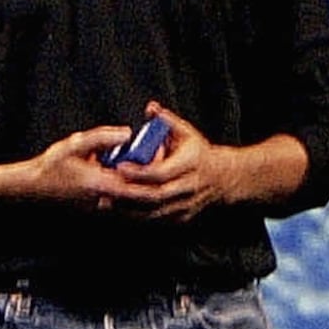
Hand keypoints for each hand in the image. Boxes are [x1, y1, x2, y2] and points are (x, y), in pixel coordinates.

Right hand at [8, 123, 143, 207]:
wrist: (32, 187)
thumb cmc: (51, 166)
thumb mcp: (77, 143)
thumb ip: (103, 137)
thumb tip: (127, 133)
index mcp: (102, 185)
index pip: (139, 188)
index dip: (153, 174)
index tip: (160, 157)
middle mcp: (104, 201)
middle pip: (138, 193)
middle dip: (150, 176)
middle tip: (156, 155)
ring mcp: (101, 207)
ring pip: (130, 197)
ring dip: (139, 181)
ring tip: (144, 159)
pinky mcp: (97, 207)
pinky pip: (119, 198)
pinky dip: (126, 185)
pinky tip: (121, 168)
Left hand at [96, 103, 298, 223]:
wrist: (222, 179)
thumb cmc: (199, 153)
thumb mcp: (186, 132)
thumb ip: (167, 121)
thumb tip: (150, 108)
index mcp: (190, 164)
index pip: (161, 172)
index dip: (139, 173)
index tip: (119, 167)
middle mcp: (188, 187)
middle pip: (155, 196)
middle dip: (128, 194)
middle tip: (106, 188)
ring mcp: (185, 205)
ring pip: (153, 212)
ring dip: (128, 210)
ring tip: (107, 202)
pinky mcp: (180, 218)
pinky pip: (155, 220)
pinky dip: (136, 218)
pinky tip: (120, 212)